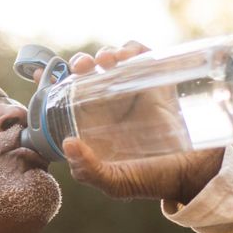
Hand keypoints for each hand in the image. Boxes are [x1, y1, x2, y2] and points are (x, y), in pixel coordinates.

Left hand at [34, 42, 224, 203]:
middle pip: (88, 73)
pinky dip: (132, 49)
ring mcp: (134, 92)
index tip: (39, 74)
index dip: (51, 82)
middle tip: (81, 67)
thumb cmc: (151, 180)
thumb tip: (68, 144)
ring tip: (107, 61)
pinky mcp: (157, 82)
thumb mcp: (116, 183)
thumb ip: (89, 171)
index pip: (66, 98)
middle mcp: (110, 105)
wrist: (193, 173)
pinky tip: (127, 56)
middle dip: (79, 63)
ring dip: (105, 53)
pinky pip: (141, 56)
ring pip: (113, 60)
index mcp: (93, 125)